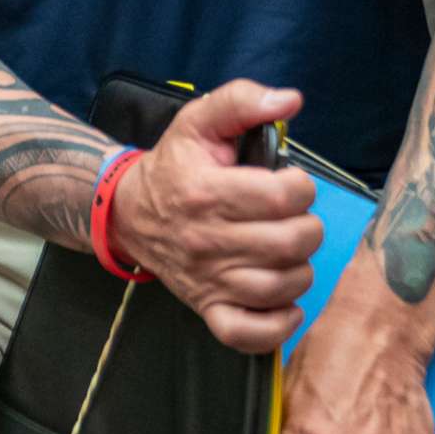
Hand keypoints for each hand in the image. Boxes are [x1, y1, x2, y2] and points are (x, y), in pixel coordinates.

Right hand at [108, 80, 322, 353]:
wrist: (128, 212)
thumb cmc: (175, 166)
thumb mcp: (198, 121)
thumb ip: (241, 101)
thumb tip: (291, 100)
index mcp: (207, 191)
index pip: (284, 197)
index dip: (301, 186)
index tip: (289, 183)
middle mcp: (207, 240)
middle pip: (290, 243)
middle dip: (306, 226)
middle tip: (291, 217)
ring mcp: (207, 279)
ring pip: (279, 286)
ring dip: (299, 269)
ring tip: (286, 251)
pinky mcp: (207, 307)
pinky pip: (247, 333)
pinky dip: (277, 324)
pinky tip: (286, 302)